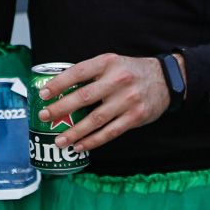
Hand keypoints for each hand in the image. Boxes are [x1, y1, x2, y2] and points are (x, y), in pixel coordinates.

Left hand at [35, 53, 170, 150]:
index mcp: (108, 63)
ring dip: (74, 132)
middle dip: (60, 108)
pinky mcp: (135, 117)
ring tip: (58, 139)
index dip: (58, 83)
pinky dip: (92, 141)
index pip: (78, 72)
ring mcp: (127, 100)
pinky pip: (110, 132)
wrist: (166, 79)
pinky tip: (79, 146)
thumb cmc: (131, 71)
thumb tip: (60, 88)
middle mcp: (118, 80)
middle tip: (43, 117)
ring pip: (95, 119)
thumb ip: (91, 73)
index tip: (43, 94)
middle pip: (84, 97)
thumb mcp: (112, 63)